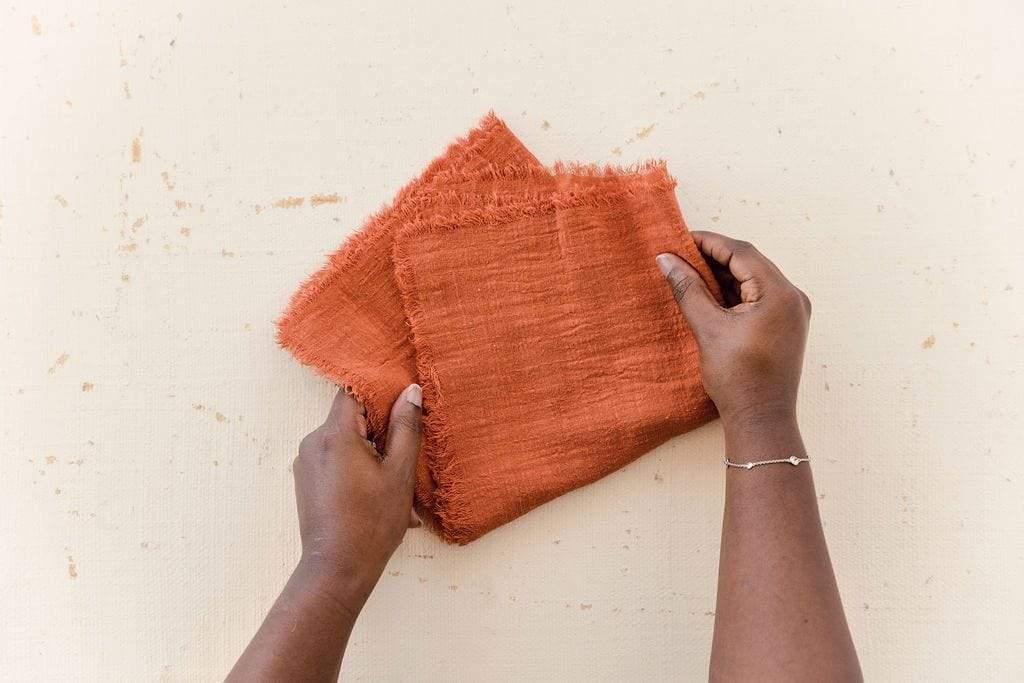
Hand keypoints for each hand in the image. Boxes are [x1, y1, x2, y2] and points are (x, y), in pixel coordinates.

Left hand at [293, 384, 422, 602]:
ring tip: (393, 481)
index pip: (354, 391)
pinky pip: (335, 458)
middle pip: (350, 416)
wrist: (337, 569)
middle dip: (379, 429)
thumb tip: (410, 391)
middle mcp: (313, 442)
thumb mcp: (399, 473)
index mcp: (334, 435)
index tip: (403, 404)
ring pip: (344, 439)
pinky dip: (357, 466)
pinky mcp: (305, 479)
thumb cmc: (372, 523)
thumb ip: (405, 428)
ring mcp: (305, 462)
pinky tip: (376, 492)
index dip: (380, 392)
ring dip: (370, 451)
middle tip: (405, 452)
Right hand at [656, 232, 811, 426]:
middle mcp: (792, 297)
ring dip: (722, 274)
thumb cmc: (738, 378)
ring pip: (753, 278)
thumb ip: (688, 288)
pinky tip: (709, 294)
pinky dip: (733, 292)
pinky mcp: (785, 325)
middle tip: (680, 256)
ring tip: (689, 274)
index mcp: (779, 293)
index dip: (708, 242)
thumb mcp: (708, 328)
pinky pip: (757, 296)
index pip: (741, 252)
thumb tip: (666, 259)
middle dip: (714, 257)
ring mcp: (792, 312)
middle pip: (749, 262)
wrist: (761, 420)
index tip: (679, 240)